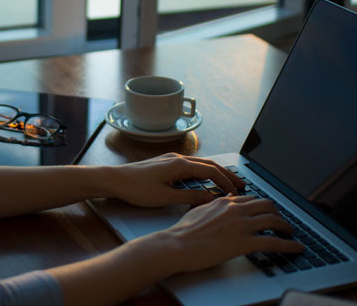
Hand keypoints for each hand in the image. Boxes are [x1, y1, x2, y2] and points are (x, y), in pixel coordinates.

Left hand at [109, 153, 245, 207]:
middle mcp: (178, 158)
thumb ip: (189, 198)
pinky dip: (204, 172)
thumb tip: (210, 198)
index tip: (236, 192)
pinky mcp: (165, 163)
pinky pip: (191, 165)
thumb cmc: (136, 188)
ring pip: (201, 164)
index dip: (226, 182)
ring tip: (227, 182)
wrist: (115, 179)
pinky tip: (205, 180)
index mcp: (180, 165)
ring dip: (216, 172)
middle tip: (241, 184)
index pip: (211, 171)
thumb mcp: (165, 197)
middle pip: (209, 164)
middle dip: (227, 174)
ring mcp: (171, 159)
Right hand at [161, 195, 303, 273]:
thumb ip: (214, 205)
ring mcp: (242, 225)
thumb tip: (224, 200)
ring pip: (274, 220)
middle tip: (281, 221)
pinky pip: (274, 242)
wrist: (177, 245)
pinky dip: (289, 245)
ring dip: (286, 227)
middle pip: (267, 205)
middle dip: (277, 212)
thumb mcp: (198, 211)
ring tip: (290, 233)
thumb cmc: (183, 232)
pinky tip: (296, 248)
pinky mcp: (244, 242)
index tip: (267, 211)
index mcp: (225, 202)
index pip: (251, 199)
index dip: (262, 205)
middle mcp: (236, 210)